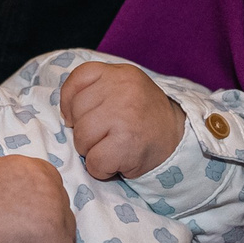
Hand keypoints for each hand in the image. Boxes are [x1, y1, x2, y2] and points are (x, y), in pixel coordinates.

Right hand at [0, 154, 74, 242]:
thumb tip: (32, 213)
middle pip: (61, 215)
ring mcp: (56, 209)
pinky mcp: (56, 237)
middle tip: (12, 237)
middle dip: (41, 230)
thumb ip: (21, 191)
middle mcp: (50, 182)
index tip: (18, 223)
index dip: (36, 214)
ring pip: (63, 238)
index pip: (52, 195)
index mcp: (35, 167)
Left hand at [61, 63, 185, 180]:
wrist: (178, 139)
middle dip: (84, 130)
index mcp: (121, 73)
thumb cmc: (143, 117)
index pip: (79, 78)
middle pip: (77, 113)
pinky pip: (93, 162)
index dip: (71, 101)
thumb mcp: (124, 89)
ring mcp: (125, 117)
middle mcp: (123, 90)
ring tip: (112, 147)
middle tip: (106, 135)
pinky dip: (101, 169)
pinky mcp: (126, 144)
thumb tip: (65, 114)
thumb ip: (96, 89)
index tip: (79, 115)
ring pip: (81, 138)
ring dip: (91, 150)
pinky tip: (117, 161)